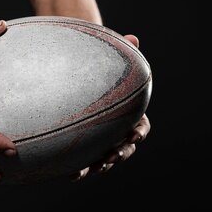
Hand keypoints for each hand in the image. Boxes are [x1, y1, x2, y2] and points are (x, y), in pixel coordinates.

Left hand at [70, 34, 150, 181]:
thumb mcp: (108, 56)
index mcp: (128, 112)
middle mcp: (116, 128)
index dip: (139, 132)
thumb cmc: (97, 64)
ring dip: (101, 165)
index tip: (133, 135)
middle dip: (120, 153)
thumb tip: (133, 38)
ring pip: (106, 158)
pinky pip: (84, 161)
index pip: (141, 125)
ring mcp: (100, 138)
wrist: (75, 72)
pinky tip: (71, 173)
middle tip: (111, 156)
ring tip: (92, 168)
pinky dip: (80, 169)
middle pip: (125, 146)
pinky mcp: (83, 145)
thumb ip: (121, 50)